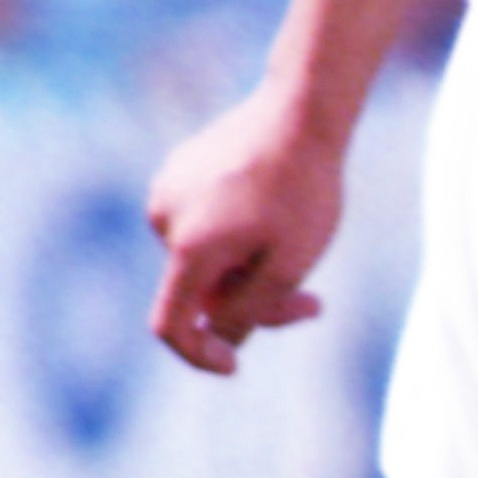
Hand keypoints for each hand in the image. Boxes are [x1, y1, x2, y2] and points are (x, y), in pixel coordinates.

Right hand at [144, 86, 344, 376]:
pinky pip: (204, 225)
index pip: (170, 325)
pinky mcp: (178, 170)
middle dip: (251, 305)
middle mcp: (165, 218)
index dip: (198, 355)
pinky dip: (236, 236)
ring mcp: (167, 190)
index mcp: (188, 247)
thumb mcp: (289, 265)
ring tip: (297, 241)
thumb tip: (217, 337)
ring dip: (247, 269)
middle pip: (198, 291)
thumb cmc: (303, 189)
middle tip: (313, 303)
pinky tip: (276, 208)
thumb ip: (250, 312)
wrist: (301, 110)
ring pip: (204, 259)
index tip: (233, 366)